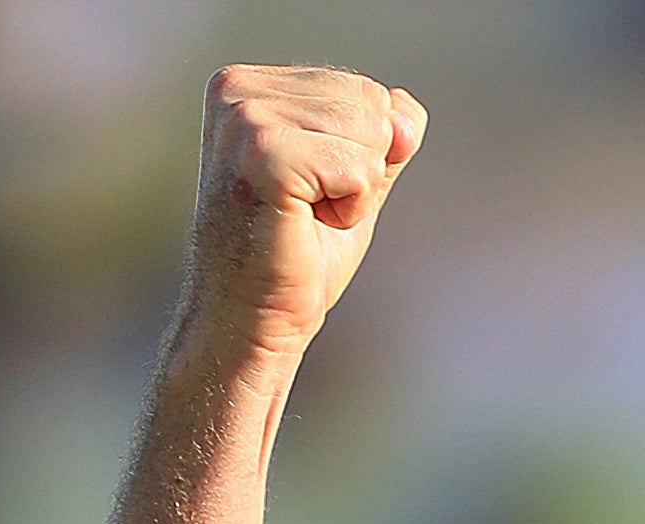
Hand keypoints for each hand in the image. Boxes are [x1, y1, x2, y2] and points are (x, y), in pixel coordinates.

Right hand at [177, 64, 425, 372]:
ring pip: (370, 130)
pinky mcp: (264, 156)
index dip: (361, 155)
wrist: (252, 317)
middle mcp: (238, 89)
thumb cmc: (299, 253)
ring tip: (306, 216)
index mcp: (249, 85)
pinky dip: (350, 208)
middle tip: (310, 209)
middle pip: (370, 101)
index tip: (311, 192)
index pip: (365, 90)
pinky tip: (305, 225)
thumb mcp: (352, 180)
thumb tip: (406, 115)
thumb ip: (384, 138)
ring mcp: (246, 119)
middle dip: (362, 167)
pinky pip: (360, 168)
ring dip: (355, 189)